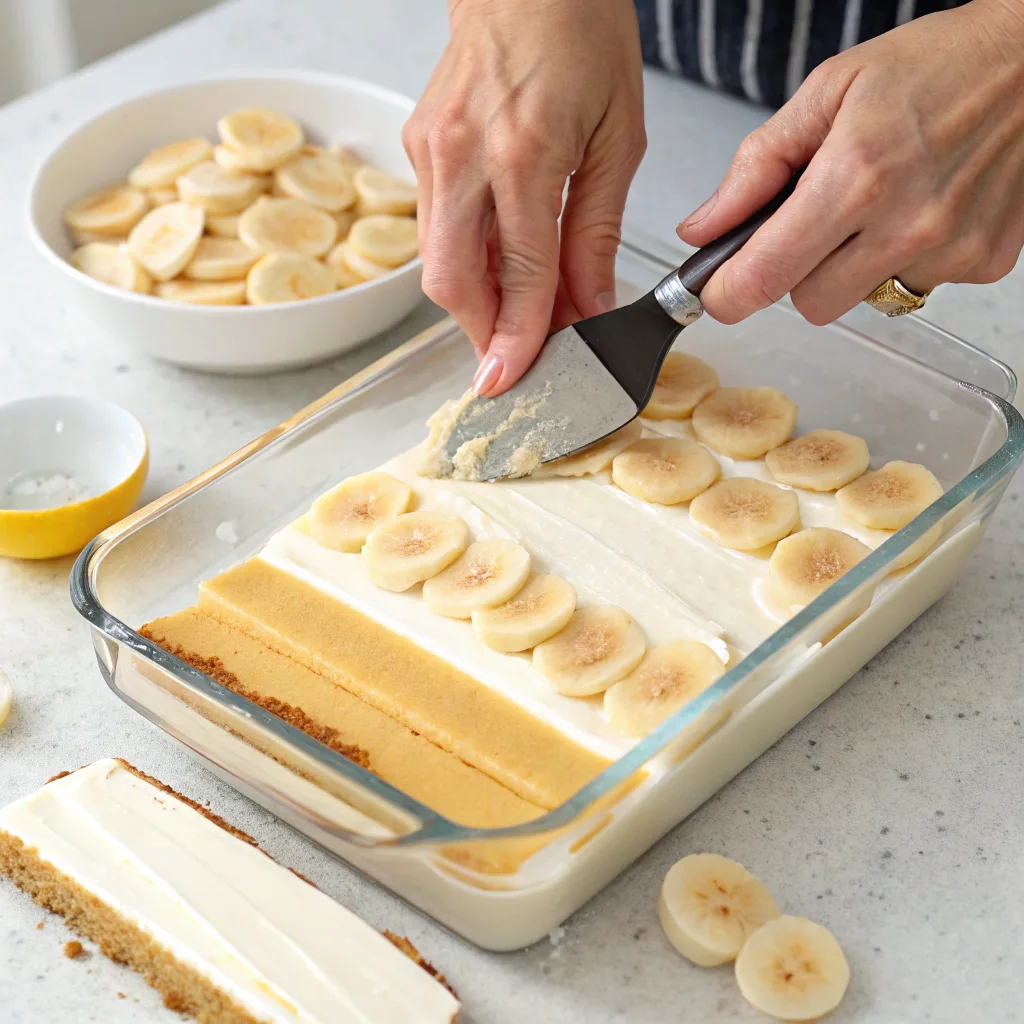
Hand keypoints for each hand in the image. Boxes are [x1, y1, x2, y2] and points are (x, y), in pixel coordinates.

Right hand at [403, 0, 644, 394]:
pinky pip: (436, 231)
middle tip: (516, 360)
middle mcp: (462, 156)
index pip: (520, 276)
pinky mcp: (418, 149)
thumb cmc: (582, 34)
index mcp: (523, 153)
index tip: (516, 379)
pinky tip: (501, 266)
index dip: (521, 338)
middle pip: (452, 285)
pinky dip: (468, 263)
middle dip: (483, 335)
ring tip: (519, 316)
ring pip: (436, 265)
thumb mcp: (618, 139)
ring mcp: (430, 152)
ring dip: (476, 305)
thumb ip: (596, 235)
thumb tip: (589, 306)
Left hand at [677, 0, 1023, 325]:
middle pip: (810, 305)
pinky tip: (924, 209)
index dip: (728, 295)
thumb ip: (756, 167)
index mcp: (855, 176)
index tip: (716, 291)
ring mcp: (950, 250)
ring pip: (862, 301)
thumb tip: (701, 229)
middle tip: (814, 225)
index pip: (765, 277)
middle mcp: (906, 224)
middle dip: (797, 274)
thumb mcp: (828, 92)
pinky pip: (915, 288)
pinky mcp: (984, 262)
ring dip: (854, 267)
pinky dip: (906, 259)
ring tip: (881, 204)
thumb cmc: (936, 65)